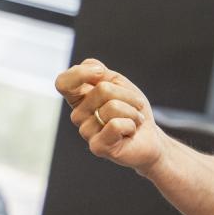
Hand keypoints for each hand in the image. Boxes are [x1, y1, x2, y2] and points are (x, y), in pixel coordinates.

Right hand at [54, 58, 163, 173]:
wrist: (150, 137)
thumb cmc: (132, 109)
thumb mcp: (119, 83)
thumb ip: (101, 73)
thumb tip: (93, 67)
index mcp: (79, 98)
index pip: (63, 82)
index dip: (81, 73)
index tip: (101, 72)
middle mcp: (78, 115)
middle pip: (102, 89)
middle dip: (127, 95)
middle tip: (132, 107)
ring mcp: (86, 132)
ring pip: (113, 106)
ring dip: (133, 111)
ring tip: (132, 120)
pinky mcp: (97, 146)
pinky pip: (116, 125)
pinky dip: (131, 124)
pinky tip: (130, 132)